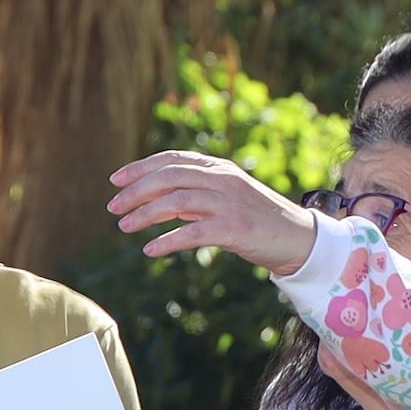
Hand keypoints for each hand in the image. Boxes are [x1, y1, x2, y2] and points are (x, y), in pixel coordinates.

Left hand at [105, 150, 321, 276]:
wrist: (298, 239)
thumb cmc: (257, 220)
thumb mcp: (224, 200)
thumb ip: (194, 196)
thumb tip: (155, 202)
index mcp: (219, 168)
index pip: (172, 159)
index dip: (140, 167)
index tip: (115, 180)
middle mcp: (223, 180)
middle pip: (169, 177)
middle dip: (136, 191)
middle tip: (112, 208)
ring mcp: (230, 203)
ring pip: (177, 201)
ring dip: (145, 214)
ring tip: (123, 227)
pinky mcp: (235, 228)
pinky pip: (194, 232)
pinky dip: (169, 240)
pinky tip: (150, 250)